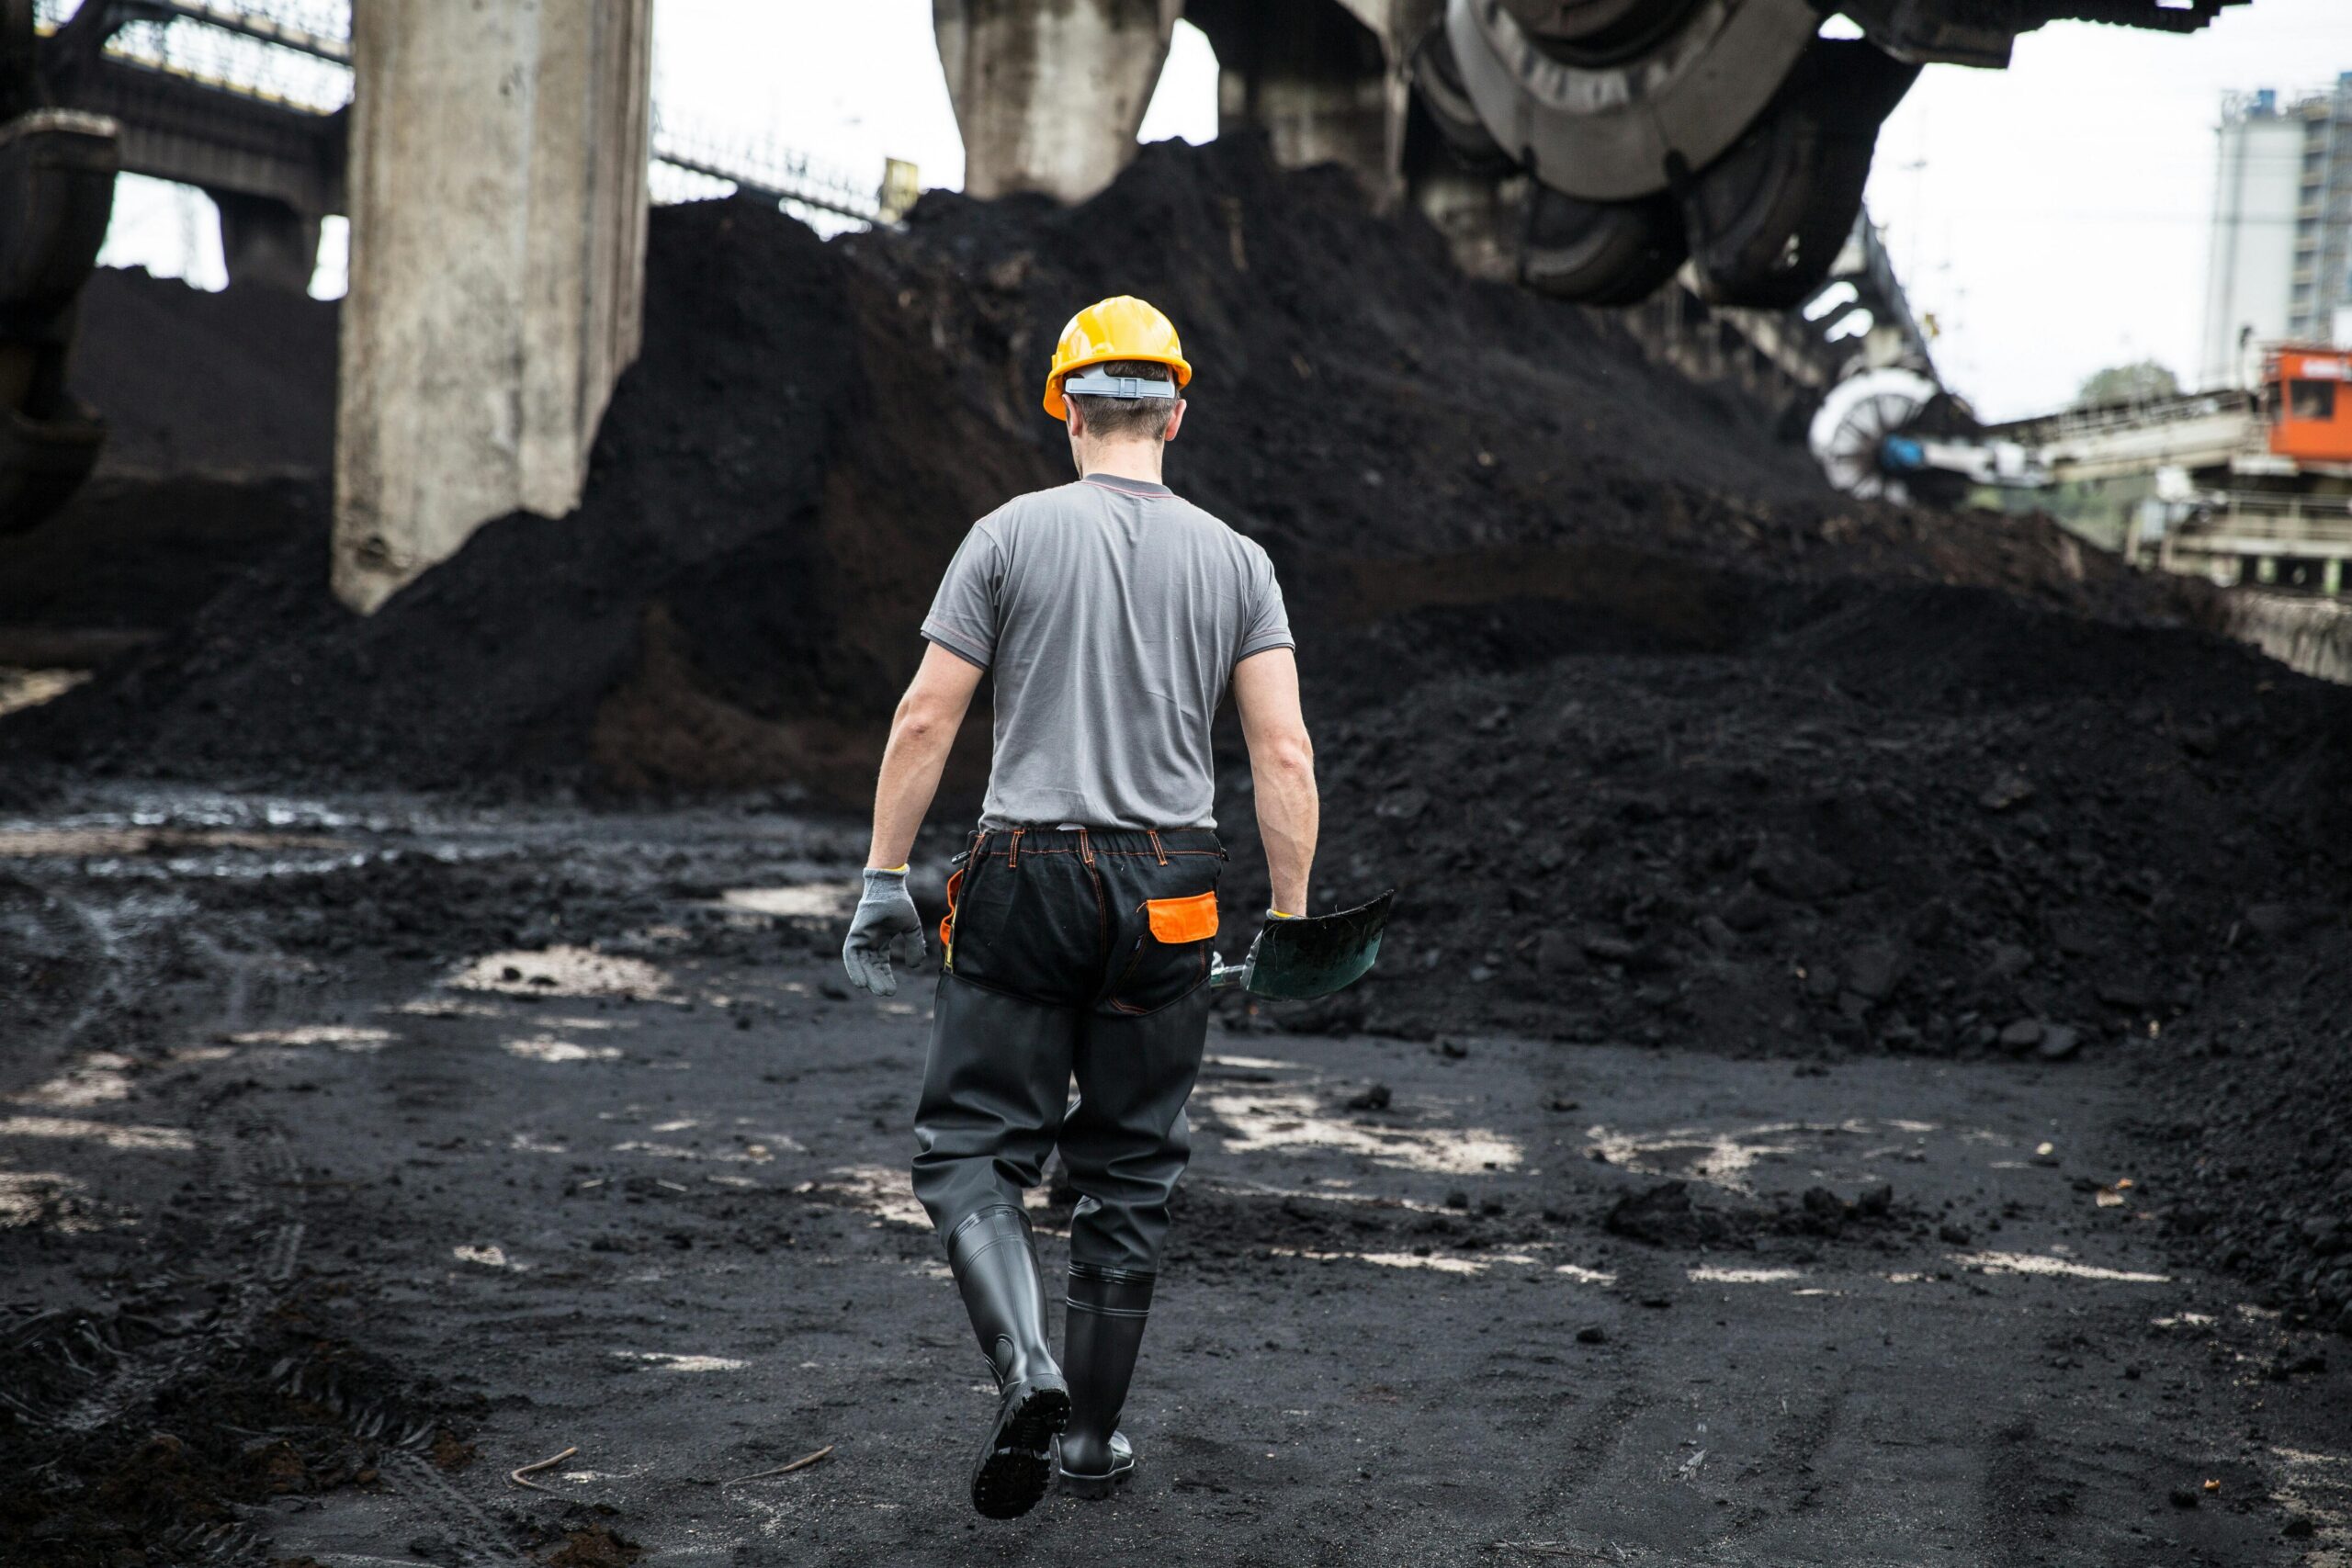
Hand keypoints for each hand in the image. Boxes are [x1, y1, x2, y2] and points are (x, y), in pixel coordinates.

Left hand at [842, 867, 924, 996]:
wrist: (890, 886)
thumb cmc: (899, 903)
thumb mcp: (911, 928)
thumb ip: (914, 946)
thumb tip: (914, 966)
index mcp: (880, 939)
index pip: (881, 963)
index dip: (885, 976)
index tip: (891, 990)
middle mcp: (869, 940)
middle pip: (871, 965)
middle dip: (877, 979)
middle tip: (885, 994)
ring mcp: (861, 936)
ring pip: (860, 962)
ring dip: (866, 976)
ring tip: (873, 990)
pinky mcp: (855, 933)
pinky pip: (851, 954)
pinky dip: (854, 968)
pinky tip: (860, 981)